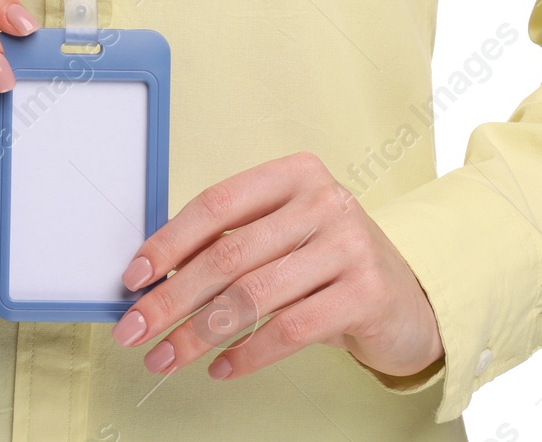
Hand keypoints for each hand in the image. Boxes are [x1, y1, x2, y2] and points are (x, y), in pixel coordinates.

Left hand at [111, 153, 441, 381]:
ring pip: (252, 296)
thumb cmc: (329, 263)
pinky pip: (289, 330)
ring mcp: (349, 245)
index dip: (168, 242)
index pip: (216, 204)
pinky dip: (247, 354)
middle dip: (171, 298)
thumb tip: (155, 277)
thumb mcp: (286, 236)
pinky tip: (220, 367)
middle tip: (136, 330)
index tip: (134, 277)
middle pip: (227, 253)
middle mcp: (324, 201)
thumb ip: (233, 242)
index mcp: (294, 173)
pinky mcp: (366, 293)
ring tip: (167, 357)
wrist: (408, 298)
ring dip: (198, 333)